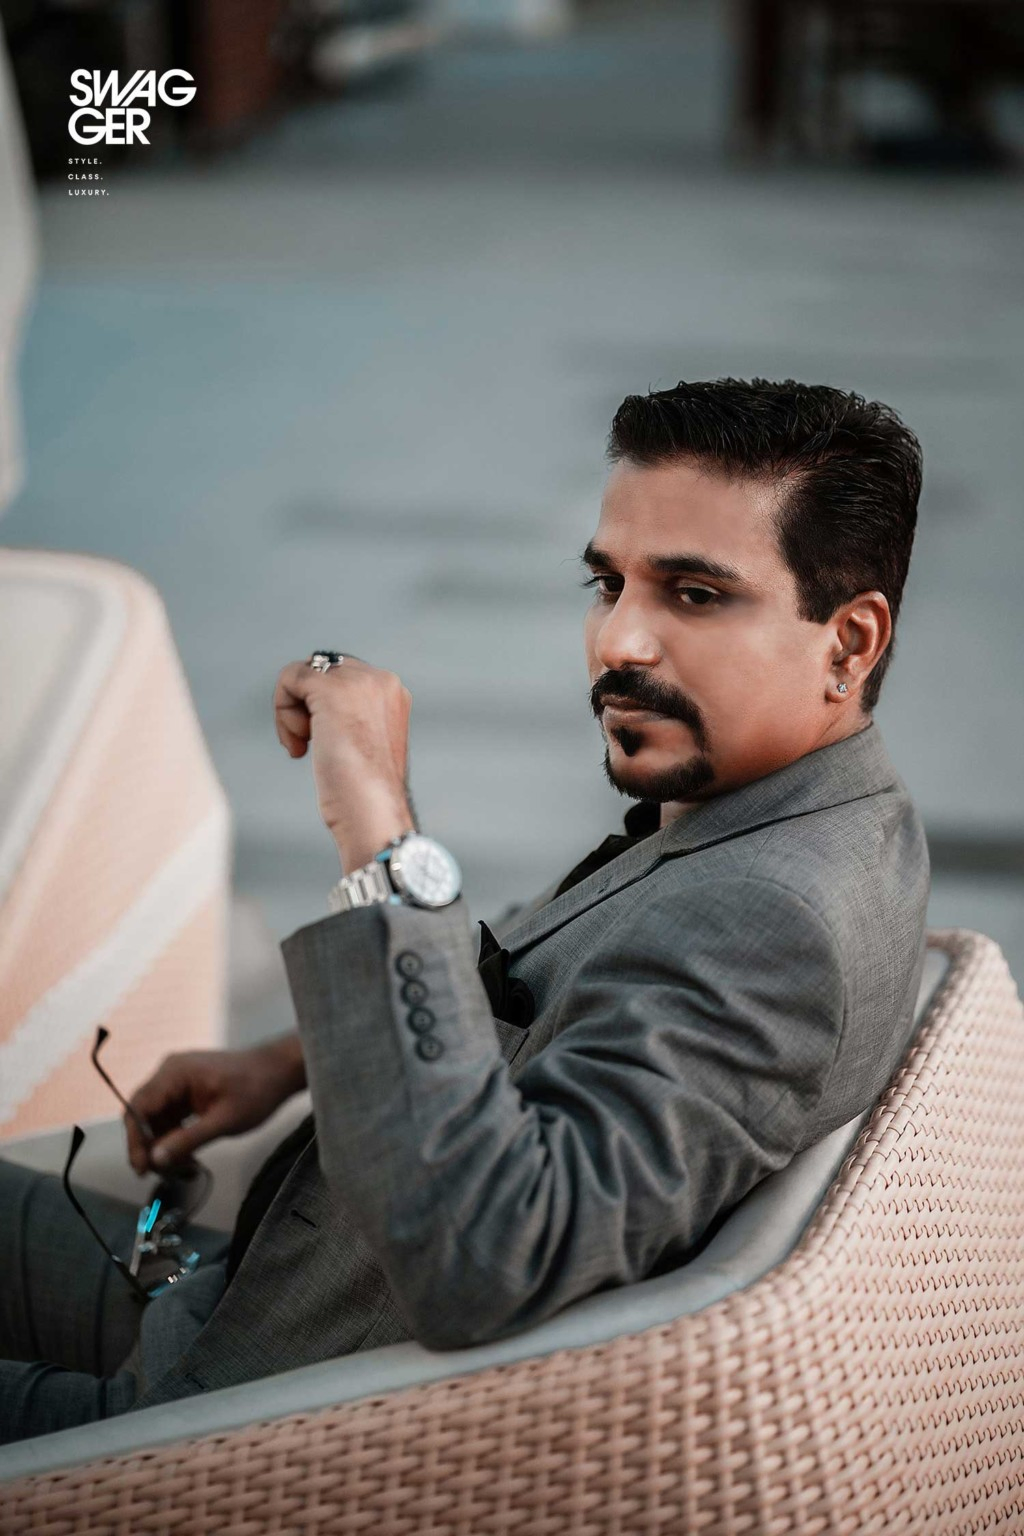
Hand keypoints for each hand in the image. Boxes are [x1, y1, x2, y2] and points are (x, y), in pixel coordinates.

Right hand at [125, 1036, 306, 1173]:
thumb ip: (188, 1140)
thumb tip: (155, 1160)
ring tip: (182, 1170)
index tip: (143, 1169)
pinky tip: (188, 1158)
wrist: (281, 1071)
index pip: (138, 1107)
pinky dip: (175, 1139)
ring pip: (156, 1119)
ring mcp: (179, 1082)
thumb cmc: (256, 1090)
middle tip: (162, 1174)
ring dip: (163, 1146)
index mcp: (175, 1073)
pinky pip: (171, 1118)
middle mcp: (170, 1074)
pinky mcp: (188, 1092)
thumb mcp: (224, 1120)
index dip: (135, 1140)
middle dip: (149, 1146)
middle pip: (143, 1114)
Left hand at [273, 656, 414, 869]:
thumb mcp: (363, 746)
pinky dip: (282, 711)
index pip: (341, 677)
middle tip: (306, 746)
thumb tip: (317, 707)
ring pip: (302, 674)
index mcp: (393, 694)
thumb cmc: (365, 796)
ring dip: (291, 711)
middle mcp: (381, 680)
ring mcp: (358, 682)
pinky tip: (297, 744)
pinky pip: (290, 678)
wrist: (372, 814)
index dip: (321, 707)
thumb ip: (351, 717)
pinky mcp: (331, 690)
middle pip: (321, 671)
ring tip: (300, 745)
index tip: (322, 743)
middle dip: (305, 706)